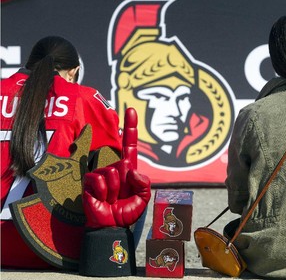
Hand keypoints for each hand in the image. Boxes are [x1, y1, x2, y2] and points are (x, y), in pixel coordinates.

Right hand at [82, 107, 150, 227]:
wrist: (111, 226)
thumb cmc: (126, 212)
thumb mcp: (142, 199)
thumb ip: (144, 184)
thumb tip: (131, 170)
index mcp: (128, 170)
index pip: (129, 145)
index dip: (130, 128)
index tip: (131, 110)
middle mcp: (115, 168)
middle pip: (123, 164)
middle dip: (125, 183)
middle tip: (120, 197)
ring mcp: (101, 174)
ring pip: (112, 172)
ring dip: (114, 190)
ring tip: (111, 199)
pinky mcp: (90, 181)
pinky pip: (100, 180)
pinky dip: (104, 192)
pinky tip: (102, 199)